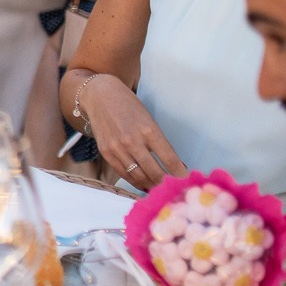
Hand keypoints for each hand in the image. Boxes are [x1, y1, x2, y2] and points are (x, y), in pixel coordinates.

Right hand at [79, 73, 188, 190]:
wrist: (99, 96)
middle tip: (175, 190)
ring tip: (160, 189)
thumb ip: (159, 142)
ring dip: (152, 185)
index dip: (180, 174)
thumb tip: (175, 165)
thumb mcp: (149, 120)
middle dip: (167, 184)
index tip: (187, 183)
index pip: (170, 159)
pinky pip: (124, 174)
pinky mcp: (106, 153)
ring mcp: (117, 148)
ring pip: (139, 176)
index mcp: (148, 130)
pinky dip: (136, 182)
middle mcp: (132, 141)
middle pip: (155, 172)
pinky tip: (144, 184)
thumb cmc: (128, 105)